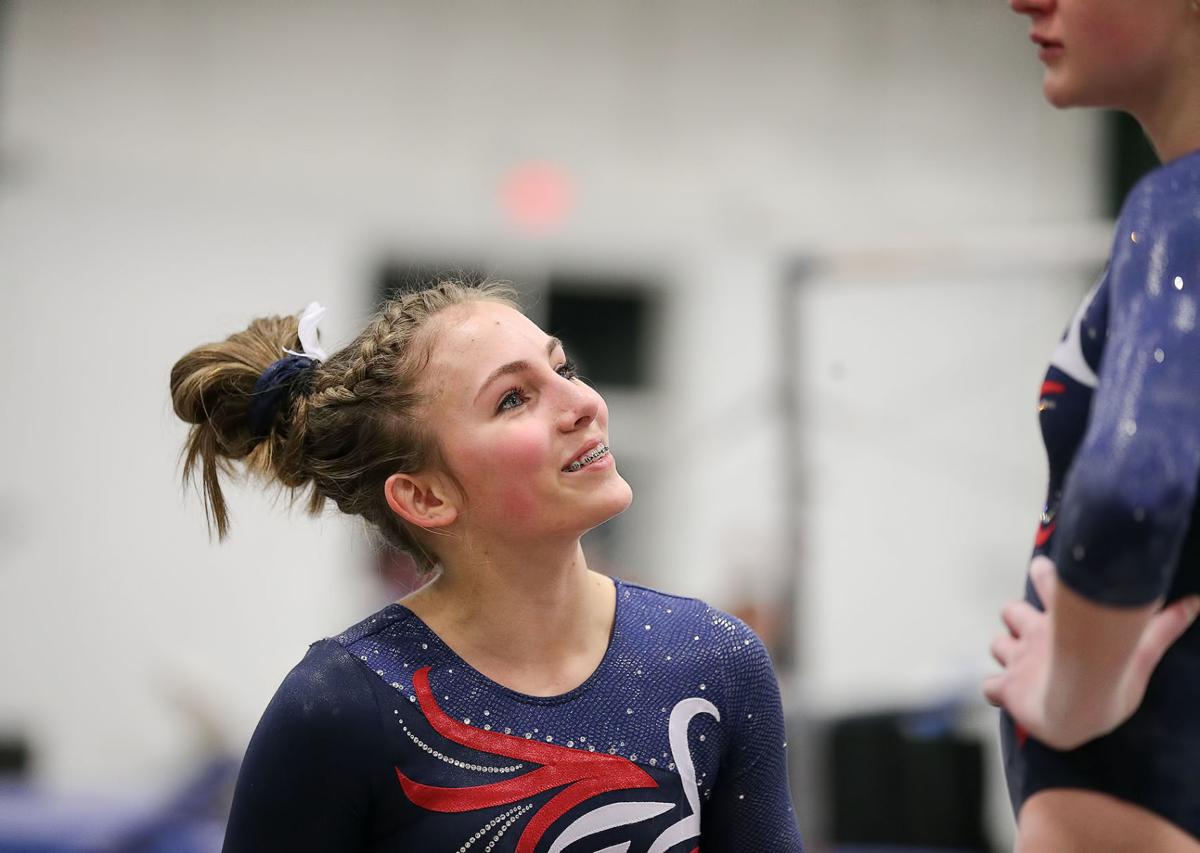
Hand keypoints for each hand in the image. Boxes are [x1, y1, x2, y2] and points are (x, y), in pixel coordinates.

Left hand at [983, 556, 1199, 749]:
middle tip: (1030, 628)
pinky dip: (995, 689)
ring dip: (1005, 650)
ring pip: (997, 644)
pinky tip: (1006, 695)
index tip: (1046, 573)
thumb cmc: (1111, 679)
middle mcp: (1033, 635)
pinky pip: (989, 687)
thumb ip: (1164, 626)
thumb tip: (1196, 602)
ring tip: (1019, 662)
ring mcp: (1017, 661)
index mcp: (1060, 619)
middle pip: (1010, 610)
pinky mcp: (1007, 688)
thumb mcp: (1142, 650)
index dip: (1044, 576)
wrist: (1076, 706)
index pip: (1044, 578)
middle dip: (1017, 618)